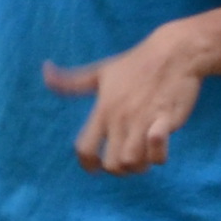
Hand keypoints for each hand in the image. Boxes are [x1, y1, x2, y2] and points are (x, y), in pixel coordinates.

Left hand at [45, 29, 208, 172]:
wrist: (175, 51)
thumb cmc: (137, 62)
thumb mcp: (100, 71)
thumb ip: (71, 81)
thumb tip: (45, 71)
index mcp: (103, 109)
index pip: (85, 148)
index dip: (88, 164)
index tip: (97, 168)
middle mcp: (119, 117)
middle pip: (112, 163)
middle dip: (120, 170)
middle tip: (130, 161)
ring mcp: (142, 119)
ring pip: (133, 162)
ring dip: (140, 166)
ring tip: (146, 157)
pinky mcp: (166, 119)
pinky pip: (158, 150)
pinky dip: (158, 156)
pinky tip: (161, 148)